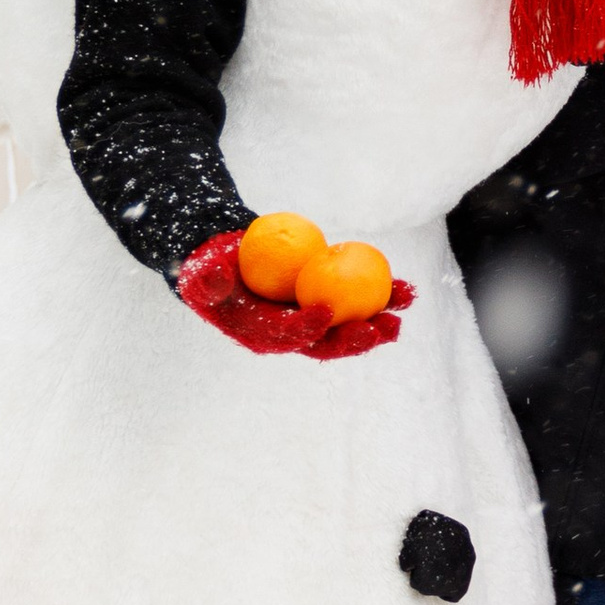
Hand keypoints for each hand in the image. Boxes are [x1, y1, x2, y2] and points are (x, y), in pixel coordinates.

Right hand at [177, 230, 411, 359]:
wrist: (231, 262)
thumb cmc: (212, 269)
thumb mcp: (199, 274)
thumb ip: (205, 280)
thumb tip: (214, 278)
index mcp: (262, 335)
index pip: (287, 336)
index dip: (307, 327)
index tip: (326, 311)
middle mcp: (292, 335)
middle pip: (327, 342)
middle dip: (355, 340)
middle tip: (377, 328)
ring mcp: (313, 321)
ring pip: (349, 326)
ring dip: (377, 323)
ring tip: (401, 314)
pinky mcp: (328, 303)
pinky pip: (357, 302)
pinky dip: (381, 296)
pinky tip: (404, 288)